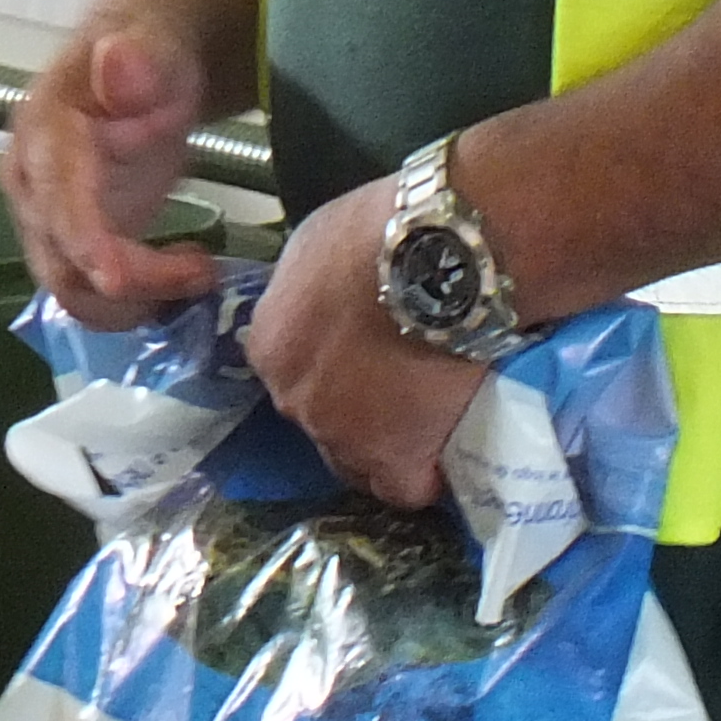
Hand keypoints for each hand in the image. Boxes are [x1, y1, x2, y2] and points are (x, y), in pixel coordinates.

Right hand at [1, 11, 225, 326]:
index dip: (83, 241)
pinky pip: (91, 294)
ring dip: (138, 297)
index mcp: (43, 130)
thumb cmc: (148, 53)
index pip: (54, 197)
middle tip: (202, 270)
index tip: (119, 281)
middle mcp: (30, 182)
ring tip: (199, 269)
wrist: (142, 59)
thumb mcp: (154, 46)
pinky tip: (181, 271)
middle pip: (61, 259)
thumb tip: (115, 62)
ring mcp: (46, 218)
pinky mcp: (69, 242)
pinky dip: (137, 300)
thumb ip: (136, 60)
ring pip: (75, 289)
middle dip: (133, 280)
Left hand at [243, 185, 490, 506]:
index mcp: (270, 345)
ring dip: (386, 446)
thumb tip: (324, 300)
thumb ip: (310, 289)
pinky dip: (427, 474)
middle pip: (319, 419)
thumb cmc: (379, 233)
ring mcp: (343, 436)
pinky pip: (406, 487)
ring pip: (358, 461)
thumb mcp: (319, 245)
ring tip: (431, 422)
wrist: (440, 261)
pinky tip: (450, 454)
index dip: (327, 369)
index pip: (290, 373)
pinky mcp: (396, 461)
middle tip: (399, 385)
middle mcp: (294, 399)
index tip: (361, 358)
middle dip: (352, 409)